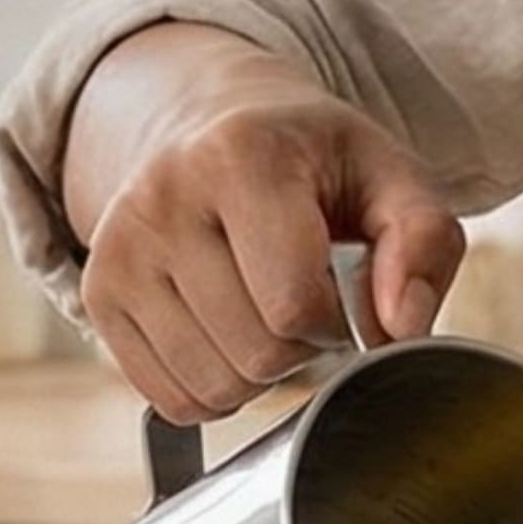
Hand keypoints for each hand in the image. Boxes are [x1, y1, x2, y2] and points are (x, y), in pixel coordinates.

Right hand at [64, 24, 466, 420]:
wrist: (210, 123)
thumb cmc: (312, 160)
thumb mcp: (389, 175)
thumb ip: (424, 242)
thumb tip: (402, 326)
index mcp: (240, 154)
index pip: (295, 304)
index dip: (339, 321)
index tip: (343, 288)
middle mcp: (162, 196)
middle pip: (255, 354)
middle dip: (300, 347)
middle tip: (304, 299)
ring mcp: (119, 248)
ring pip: (211, 388)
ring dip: (257, 374)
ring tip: (264, 312)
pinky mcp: (98, 292)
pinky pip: (169, 400)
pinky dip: (212, 389)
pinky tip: (225, 332)